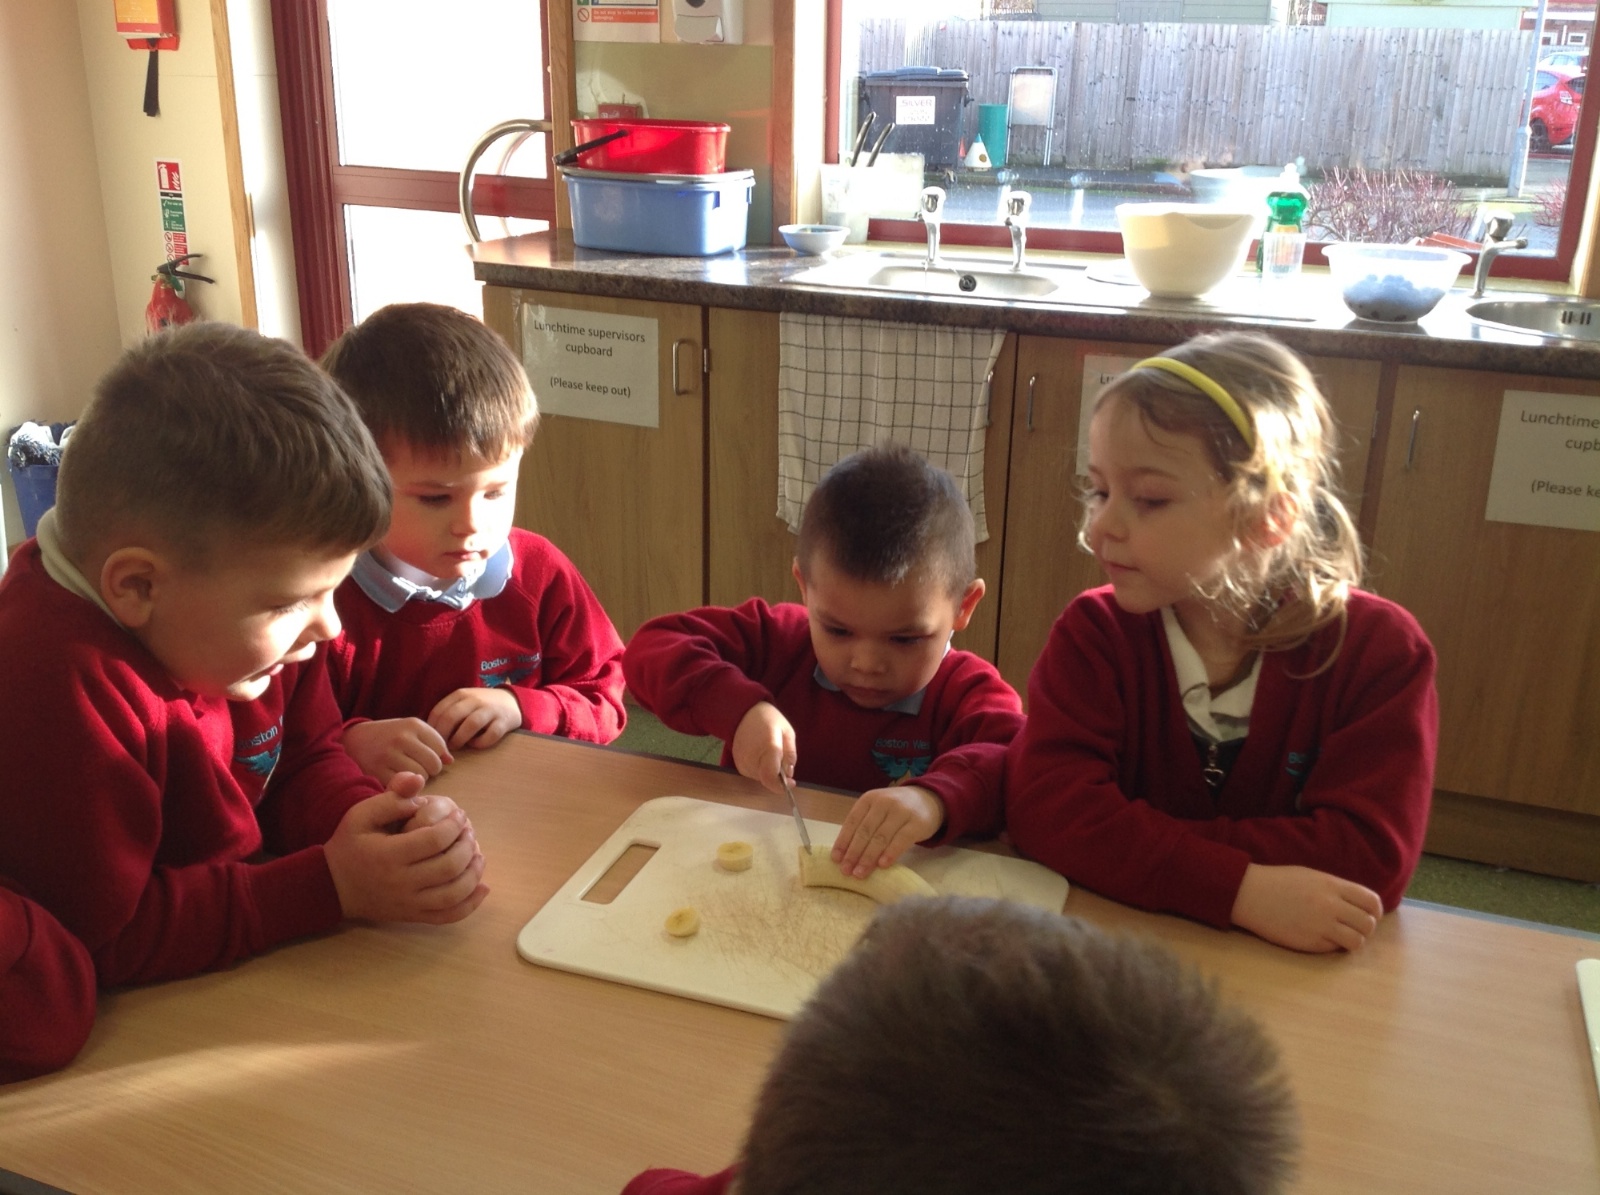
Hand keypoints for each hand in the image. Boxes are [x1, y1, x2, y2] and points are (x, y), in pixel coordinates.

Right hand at [324, 772, 488, 924]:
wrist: (333, 886)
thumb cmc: (350, 845)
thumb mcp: (362, 814)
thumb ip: (391, 797)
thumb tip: (418, 780)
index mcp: (389, 855)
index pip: (434, 840)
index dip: (454, 825)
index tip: (459, 814)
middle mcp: (400, 882)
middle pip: (448, 867)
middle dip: (466, 846)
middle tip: (469, 832)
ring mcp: (408, 903)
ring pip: (452, 895)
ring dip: (473, 874)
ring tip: (477, 854)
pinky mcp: (412, 916)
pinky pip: (447, 917)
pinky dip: (469, 905)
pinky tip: (482, 888)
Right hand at [343, 718, 451, 784]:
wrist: (352, 741)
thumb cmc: (388, 737)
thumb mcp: (410, 731)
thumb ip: (433, 742)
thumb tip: (450, 761)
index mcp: (412, 725)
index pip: (441, 747)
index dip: (437, 756)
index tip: (425, 757)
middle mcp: (401, 737)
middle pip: (434, 764)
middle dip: (429, 770)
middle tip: (417, 769)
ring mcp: (388, 754)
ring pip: (420, 778)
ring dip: (416, 781)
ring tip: (406, 774)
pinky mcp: (377, 771)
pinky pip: (402, 787)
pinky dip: (402, 788)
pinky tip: (396, 781)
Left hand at [428, 687, 522, 751]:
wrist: (510, 701)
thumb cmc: (480, 706)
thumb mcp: (462, 703)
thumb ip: (447, 713)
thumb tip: (427, 733)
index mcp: (461, 694)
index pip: (439, 711)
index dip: (431, 729)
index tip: (429, 740)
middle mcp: (475, 700)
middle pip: (452, 717)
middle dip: (443, 735)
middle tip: (440, 748)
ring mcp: (490, 710)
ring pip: (471, 725)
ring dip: (459, 739)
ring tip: (455, 747)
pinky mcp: (503, 722)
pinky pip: (490, 735)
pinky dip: (480, 743)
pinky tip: (474, 744)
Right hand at [731, 701, 794, 793]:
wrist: (743, 713)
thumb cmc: (768, 719)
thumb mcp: (787, 731)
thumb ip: (791, 753)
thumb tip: (789, 773)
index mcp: (768, 748)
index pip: (771, 777)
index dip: (782, 786)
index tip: (791, 783)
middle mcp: (752, 758)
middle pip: (767, 780)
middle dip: (778, 776)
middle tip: (782, 762)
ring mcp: (742, 762)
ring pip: (760, 778)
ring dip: (769, 773)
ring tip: (770, 754)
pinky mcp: (737, 764)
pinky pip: (753, 774)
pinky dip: (760, 770)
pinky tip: (761, 756)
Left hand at [832, 785, 944, 877]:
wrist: (929, 800)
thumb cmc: (896, 810)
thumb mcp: (878, 810)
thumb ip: (864, 825)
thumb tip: (845, 854)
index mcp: (869, 799)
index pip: (852, 822)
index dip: (843, 841)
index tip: (836, 859)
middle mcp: (884, 802)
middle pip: (865, 831)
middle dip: (853, 853)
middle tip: (846, 871)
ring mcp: (901, 812)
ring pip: (881, 838)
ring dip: (868, 858)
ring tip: (860, 873)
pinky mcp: (916, 823)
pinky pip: (901, 840)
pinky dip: (890, 854)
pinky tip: (882, 865)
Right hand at [1230, 863, 1382, 952]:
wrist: (1249, 894)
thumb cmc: (1279, 882)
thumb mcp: (1312, 877)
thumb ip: (1337, 890)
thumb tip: (1358, 905)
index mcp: (1332, 886)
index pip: (1371, 901)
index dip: (1375, 911)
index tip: (1368, 914)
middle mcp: (1330, 906)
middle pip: (1368, 924)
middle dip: (1365, 928)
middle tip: (1353, 927)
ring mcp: (1320, 925)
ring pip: (1357, 941)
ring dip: (1353, 940)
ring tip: (1340, 936)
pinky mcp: (1309, 942)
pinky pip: (1334, 949)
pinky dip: (1332, 946)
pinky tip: (1320, 937)